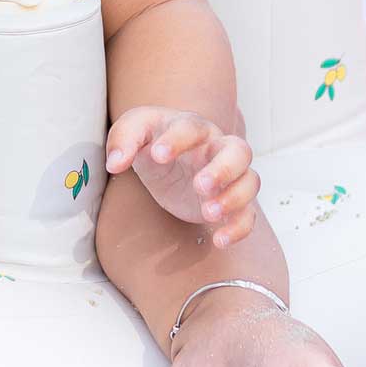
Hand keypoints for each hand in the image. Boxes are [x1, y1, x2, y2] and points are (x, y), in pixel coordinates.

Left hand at [104, 106, 260, 247]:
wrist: (166, 157)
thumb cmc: (152, 140)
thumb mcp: (133, 131)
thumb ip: (122, 140)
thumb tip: (115, 163)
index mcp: (192, 127)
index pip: (191, 128)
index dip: (177, 141)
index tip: (158, 156)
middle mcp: (217, 148)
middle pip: (239, 151)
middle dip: (223, 169)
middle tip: (200, 186)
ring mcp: (228, 176)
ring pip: (250, 181)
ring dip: (233, 198)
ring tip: (207, 213)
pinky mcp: (230, 201)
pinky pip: (248, 213)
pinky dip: (239, 227)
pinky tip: (219, 239)